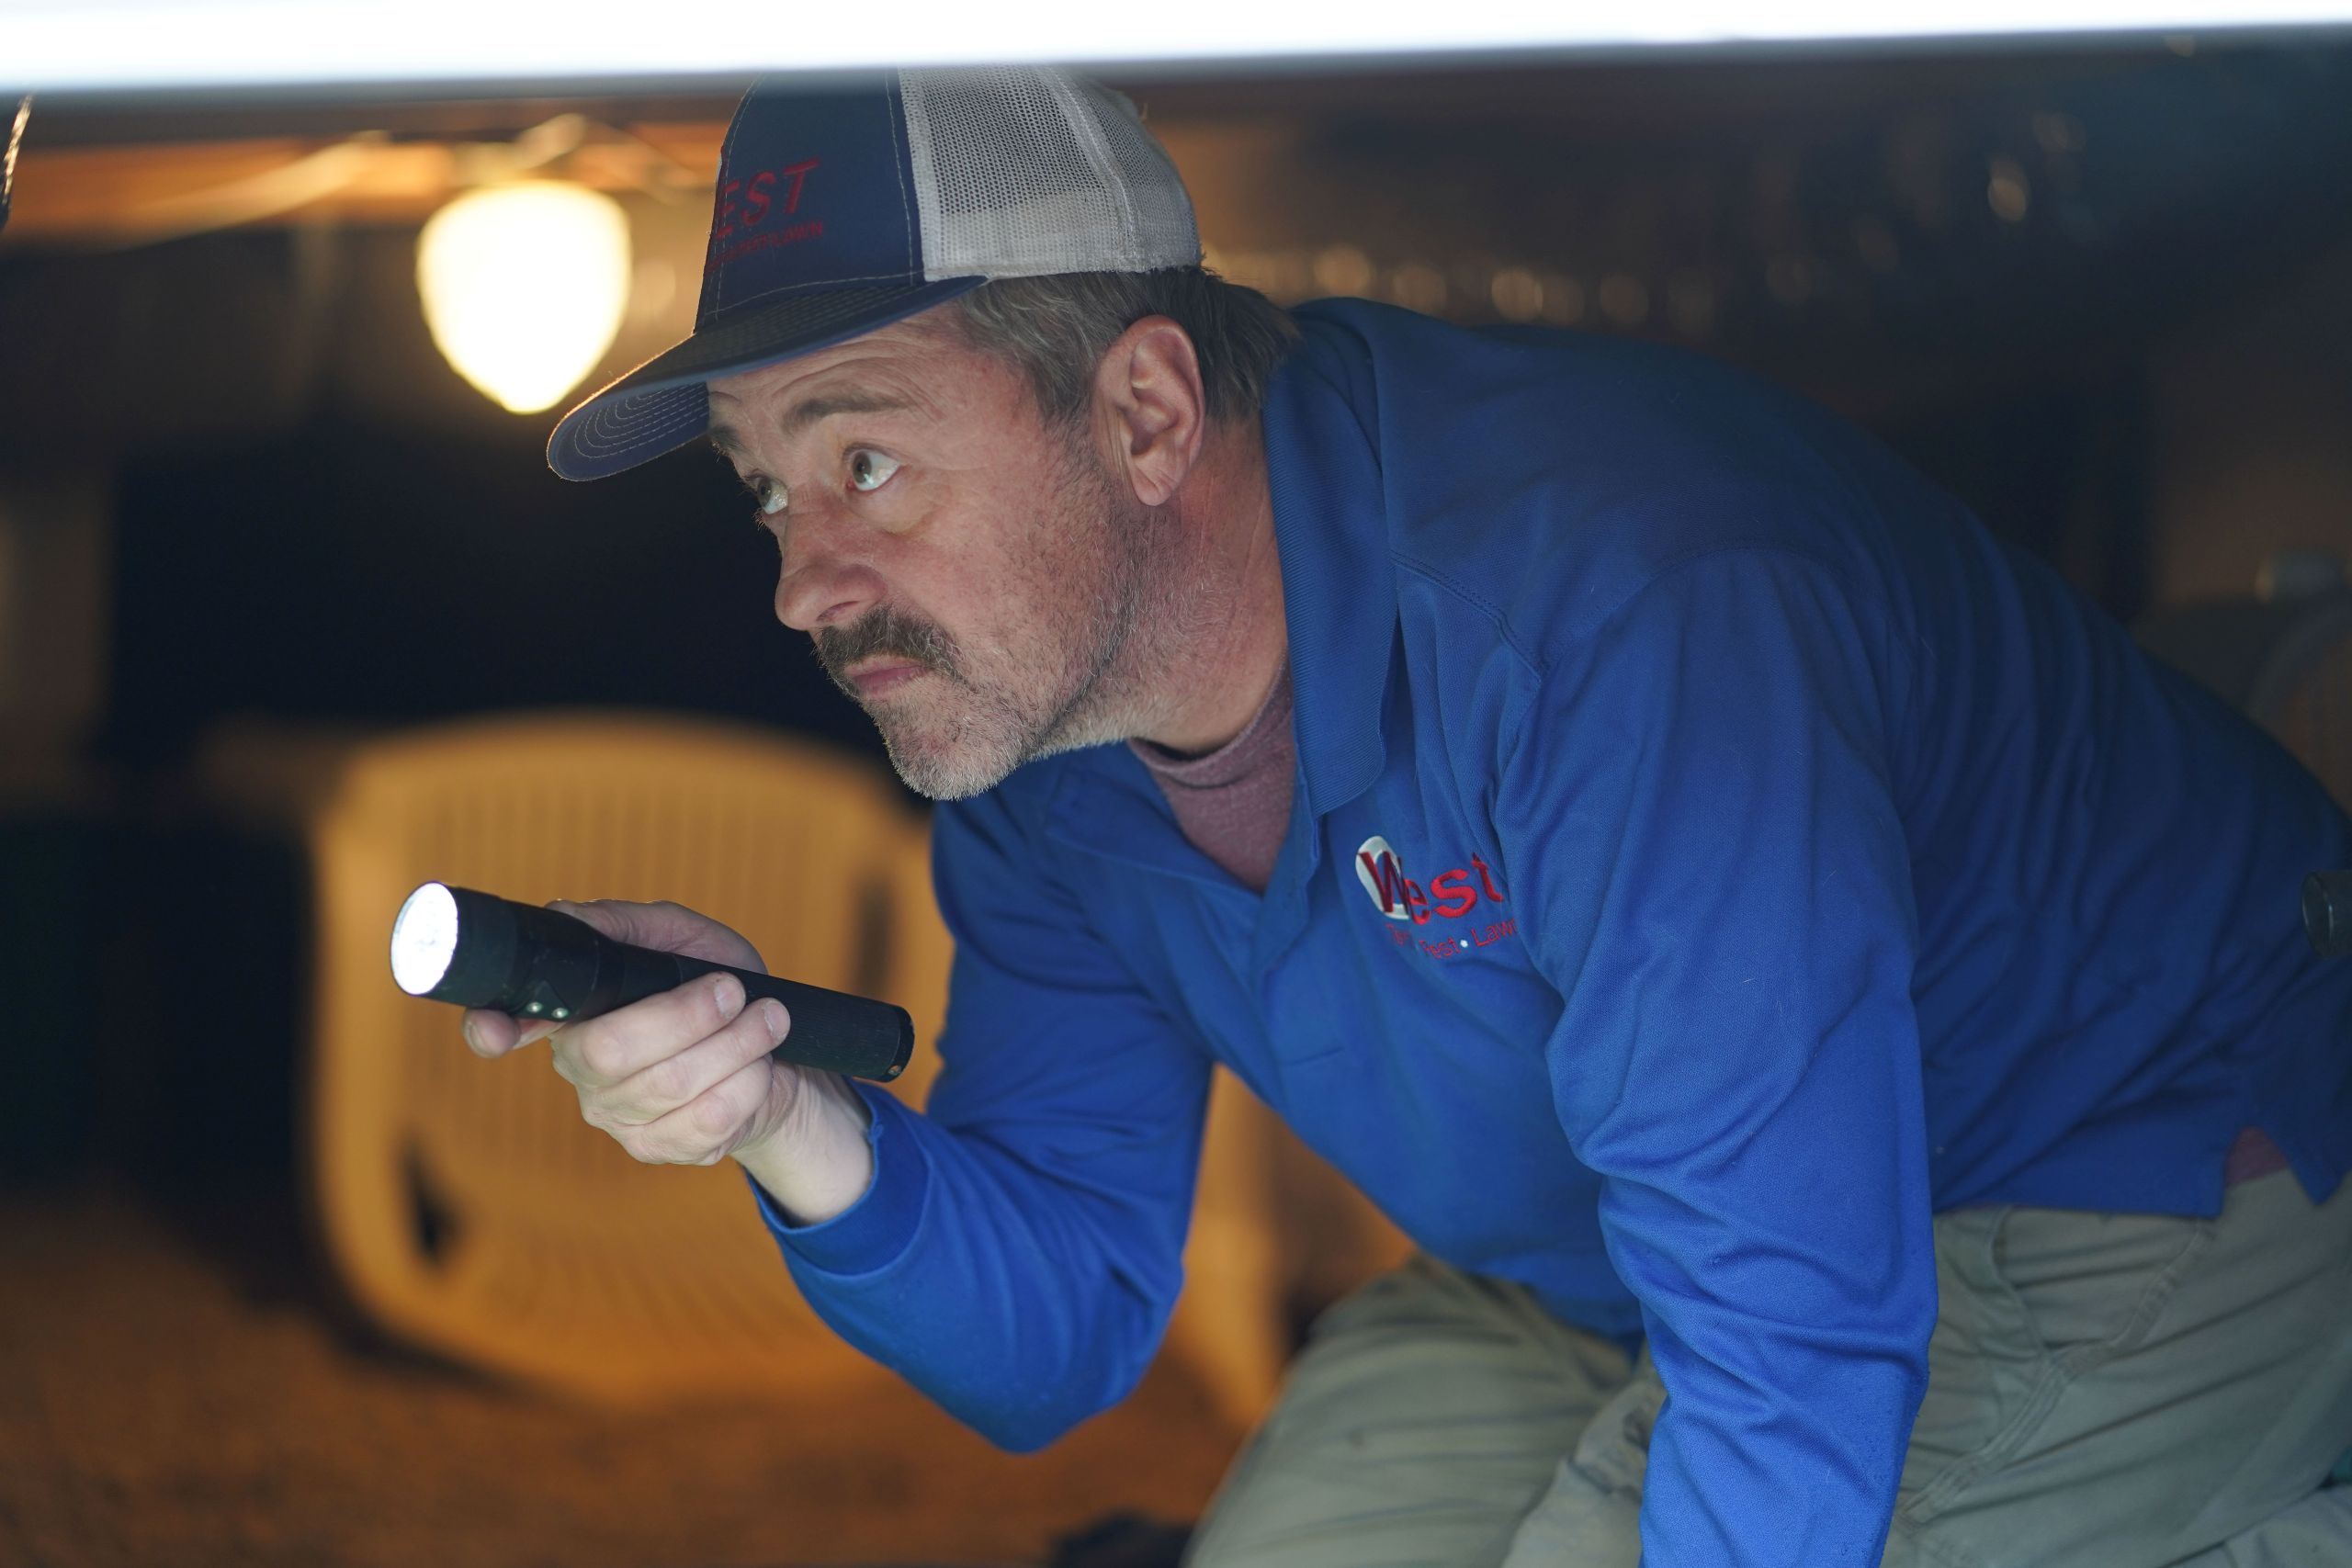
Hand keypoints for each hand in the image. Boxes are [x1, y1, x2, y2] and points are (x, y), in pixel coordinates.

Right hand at [461, 899, 801, 1167]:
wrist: (776, 1056)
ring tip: (767, 1017)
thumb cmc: (717, 987)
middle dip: (686, 1015)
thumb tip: (565, 916)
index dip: (493, 1027)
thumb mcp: (678, 938)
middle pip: (610, 1053)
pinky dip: (749, 1080)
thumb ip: (623, 924)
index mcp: (574, 1012)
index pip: (512, 1023)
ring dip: (736, 1043)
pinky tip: (760, 1062)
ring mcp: (618, 1117)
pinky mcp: (662, 1149)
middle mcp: (581, 1069)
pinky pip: (707, 1120)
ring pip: (670, 1085)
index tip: (494, 1030)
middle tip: (733, 990)